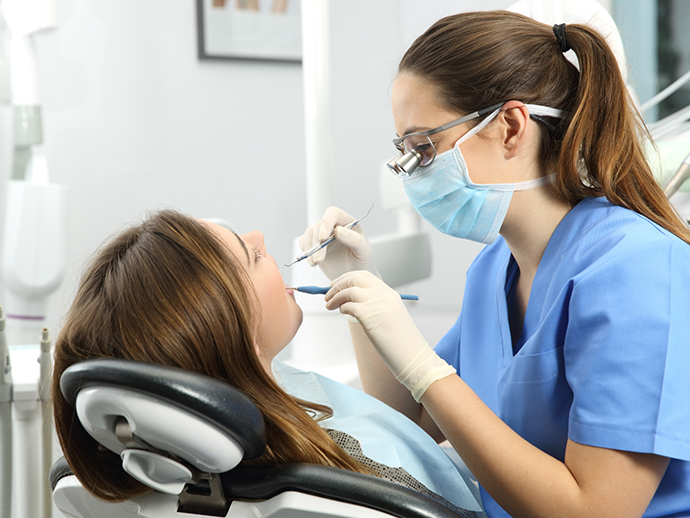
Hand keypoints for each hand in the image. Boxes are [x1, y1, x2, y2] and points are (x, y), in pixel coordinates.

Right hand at [298, 206, 378, 280]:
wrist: (354, 277)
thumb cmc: (362, 263)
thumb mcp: (364, 251)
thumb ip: (354, 240)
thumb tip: (338, 231)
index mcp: (348, 223)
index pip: (333, 214)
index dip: (326, 222)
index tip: (323, 237)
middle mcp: (334, 227)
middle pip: (319, 226)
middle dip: (317, 243)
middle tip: (320, 259)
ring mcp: (323, 236)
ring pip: (310, 233)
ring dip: (310, 248)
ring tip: (317, 262)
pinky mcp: (315, 246)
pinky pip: (304, 242)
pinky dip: (306, 252)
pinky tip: (313, 262)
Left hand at [325, 271, 454, 400]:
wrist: (413, 356)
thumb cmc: (400, 342)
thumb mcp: (390, 316)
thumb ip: (374, 306)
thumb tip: (350, 303)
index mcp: (389, 293)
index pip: (364, 276)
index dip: (347, 278)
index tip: (336, 285)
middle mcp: (384, 294)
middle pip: (355, 278)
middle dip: (338, 284)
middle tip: (327, 293)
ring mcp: (377, 303)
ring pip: (349, 290)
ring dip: (335, 296)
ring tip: (329, 305)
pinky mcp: (370, 315)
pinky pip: (348, 305)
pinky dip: (341, 307)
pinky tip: (342, 313)